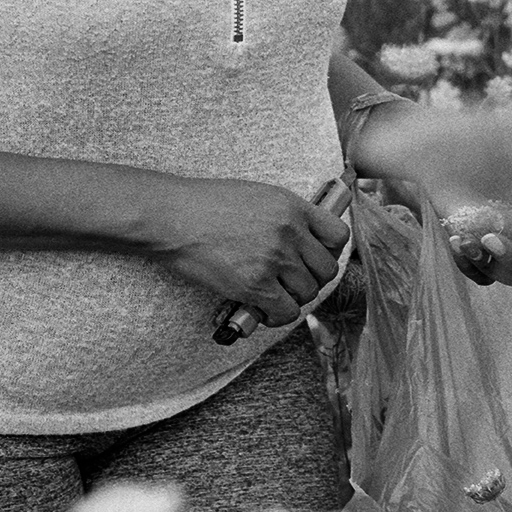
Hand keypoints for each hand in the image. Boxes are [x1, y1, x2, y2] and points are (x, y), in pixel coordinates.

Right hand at [146, 178, 351, 328]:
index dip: (331, 251)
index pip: (338, 234)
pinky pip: (287, 312)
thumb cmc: (205, 204)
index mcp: (291, 206)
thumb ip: (284, 215)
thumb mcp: (256, 195)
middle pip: (326, 269)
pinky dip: (279, 316)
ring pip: (308, 292)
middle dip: (313, 278)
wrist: (173, 217)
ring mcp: (274, 259)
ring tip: (275, 293)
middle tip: (294, 281)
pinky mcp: (255, 285)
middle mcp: (289, 232)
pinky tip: (266, 310)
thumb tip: (301, 238)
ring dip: (294, 297)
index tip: (318, 257)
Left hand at [349, 88, 511, 286]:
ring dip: (490, 264)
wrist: (429, 147)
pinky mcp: (472, 247)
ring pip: (510, 277)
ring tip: (465, 238)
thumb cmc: (477, 136)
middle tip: (487, 237)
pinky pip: (478, 277)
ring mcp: (499, 239)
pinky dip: (467, 266)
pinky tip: (454, 240)